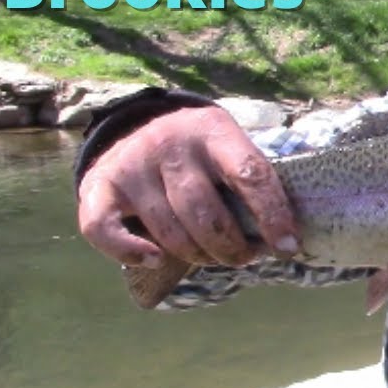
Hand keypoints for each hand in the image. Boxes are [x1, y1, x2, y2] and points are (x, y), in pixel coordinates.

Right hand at [77, 106, 298, 268]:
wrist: (134, 127)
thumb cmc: (198, 153)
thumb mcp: (227, 147)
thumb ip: (251, 181)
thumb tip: (289, 236)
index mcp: (213, 131)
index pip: (250, 174)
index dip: (273, 215)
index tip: (288, 246)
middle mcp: (170, 145)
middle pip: (206, 213)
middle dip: (232, 248)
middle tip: (245, 257)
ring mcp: (131, 165)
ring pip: (169, 231)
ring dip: (198, 256)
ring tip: (214, 258)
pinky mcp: (98, 186)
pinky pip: (106, 232)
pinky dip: (131, 253)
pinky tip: (156, 260)